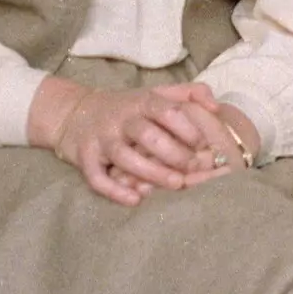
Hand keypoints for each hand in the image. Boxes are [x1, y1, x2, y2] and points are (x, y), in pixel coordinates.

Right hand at [28, 77, 224, 205]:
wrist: (76, 113)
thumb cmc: (129, 107)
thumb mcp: (157, 93)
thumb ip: (190, 93)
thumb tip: (217, 106)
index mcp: (142, 102)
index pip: (166, 110)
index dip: (186, 127)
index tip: (204, 143)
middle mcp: (121, 118)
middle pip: (147, 135)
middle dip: (173, 152)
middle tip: (194, 167)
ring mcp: (101, 138)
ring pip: (124, 156)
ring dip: (150, 172)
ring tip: (175, 184)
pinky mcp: (85, 158)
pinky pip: (96, 177)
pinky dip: (114, 191)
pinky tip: (135, 200)